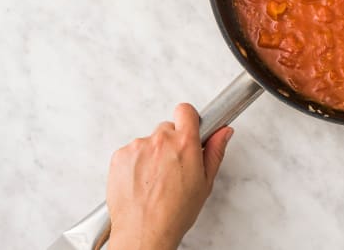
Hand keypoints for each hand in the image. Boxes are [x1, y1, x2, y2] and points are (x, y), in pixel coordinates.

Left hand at [106, 103, 233, 249]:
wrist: (144, 232)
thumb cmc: (174, 212)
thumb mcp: (205, 182)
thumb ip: (215, 151)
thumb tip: (223, 132)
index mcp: (184, 143)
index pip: (185, 110)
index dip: (188, 118)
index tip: (189, 128)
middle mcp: (160, 140)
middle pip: (167, 128)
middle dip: (171, 143)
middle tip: (173, 167)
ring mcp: (137, 147)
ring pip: (148, 142)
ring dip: (152, 155)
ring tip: (155, 181)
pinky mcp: (119, 156)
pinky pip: (131, 152)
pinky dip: (135, 164)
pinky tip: (142, 183)